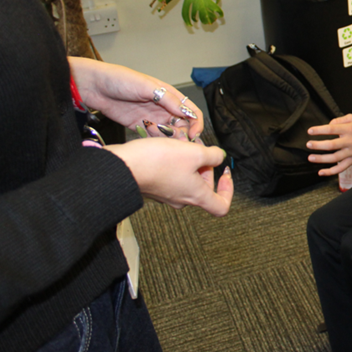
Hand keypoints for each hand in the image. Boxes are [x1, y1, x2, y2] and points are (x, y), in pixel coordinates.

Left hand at [69, 58, 204, 139]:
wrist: (95, 86)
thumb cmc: (121, 79)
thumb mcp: (147, 86)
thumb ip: (168, 99)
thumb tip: (187, 112)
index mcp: (169, 95)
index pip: (190, 111)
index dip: (196, 123)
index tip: (193, 134)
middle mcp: (163, 108)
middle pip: (182, 125)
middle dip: (184, 135)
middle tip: (180, 144)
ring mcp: (152, 117)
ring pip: (169, 133)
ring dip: (170, 140)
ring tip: (166, 144)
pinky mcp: (140, 126)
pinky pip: (153, 137)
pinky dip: (156, 141)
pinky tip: (154, 142)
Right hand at [107, 139, 232, 216]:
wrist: (123, 165)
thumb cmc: (157, 162)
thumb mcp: (194, 152)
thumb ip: (213, 155)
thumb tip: (219, 156)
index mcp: (197, 196)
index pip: (221, 207)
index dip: (228, 191)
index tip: (225, 174)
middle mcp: (182, 199)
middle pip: (204, 187)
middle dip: (206, 166)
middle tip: (200, 149)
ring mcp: (168, 194)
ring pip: (188, 178)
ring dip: (190, 161)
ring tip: (185, 144)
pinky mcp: (156, 186)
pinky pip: (173, 175)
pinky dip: (176, 161)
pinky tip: (171, 147)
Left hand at [305, 115, 351, 175]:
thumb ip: (339, 120)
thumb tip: (328, 124)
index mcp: (349, 129)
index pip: (331, 129)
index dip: (319, 130)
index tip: (310, 131)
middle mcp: (350, 141)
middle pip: (331, 145)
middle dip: (317, 145)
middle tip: (308, 144)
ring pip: (334, 158)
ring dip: (321, 159)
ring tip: (311, 157)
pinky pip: (341, 168)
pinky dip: (330, 172)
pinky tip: (321, 172)